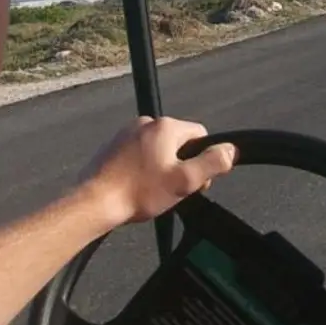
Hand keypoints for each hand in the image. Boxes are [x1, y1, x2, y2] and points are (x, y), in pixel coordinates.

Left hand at [80, 116, 236, 226]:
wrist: (94, 202)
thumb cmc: (139, 192)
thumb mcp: (184, 181)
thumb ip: (212, 163)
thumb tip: (231, 150)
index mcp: (166, 127)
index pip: (200, 135)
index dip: (203, 160)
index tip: (194, 184)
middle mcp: (145, 122)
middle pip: (178, 142)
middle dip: (180, 164)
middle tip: (172, 191)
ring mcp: (126, 132)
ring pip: (157, 148)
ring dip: (160, 167)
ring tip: (151, 191)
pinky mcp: (112, 145)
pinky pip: (137, 152)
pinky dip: (141, 167)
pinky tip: (135, 187)